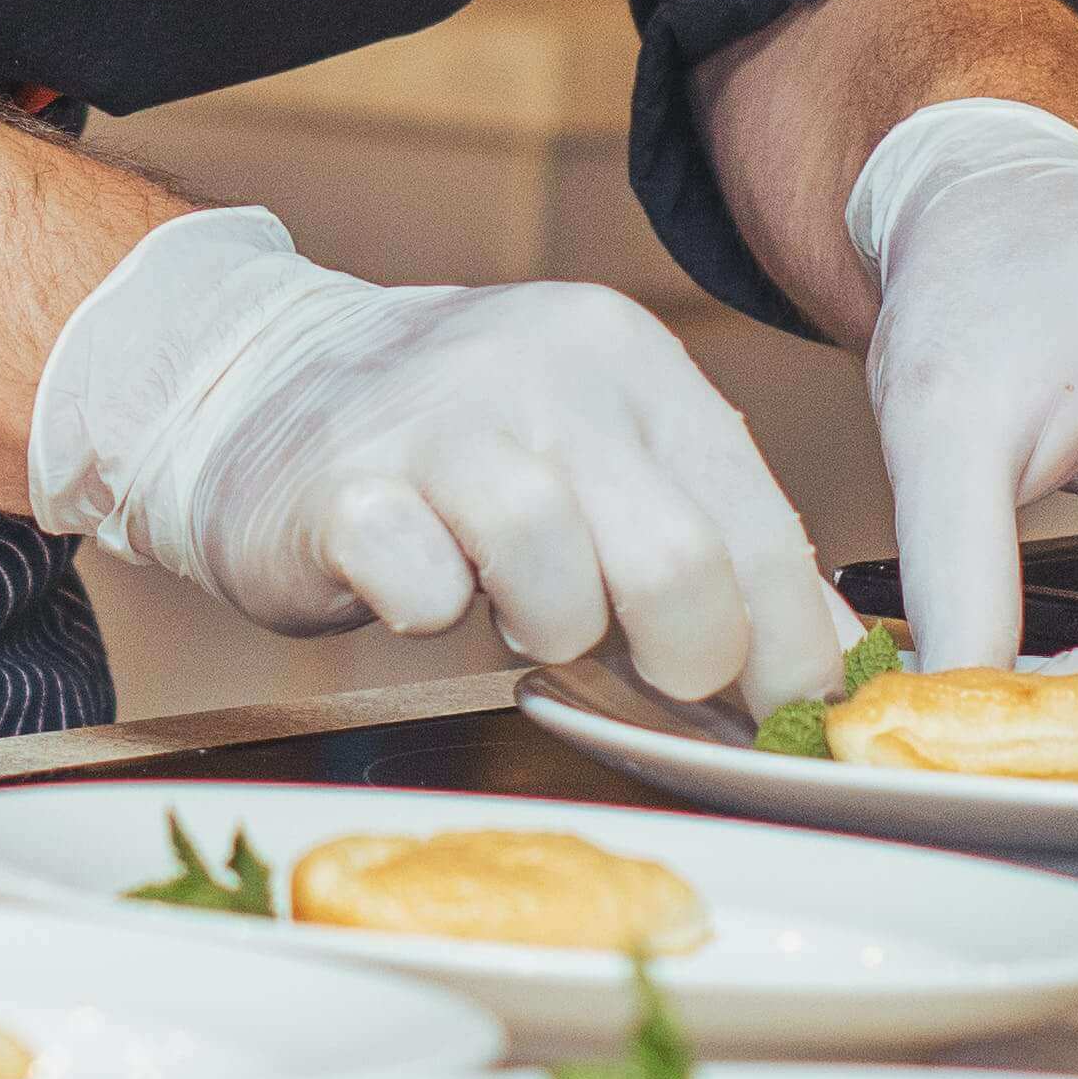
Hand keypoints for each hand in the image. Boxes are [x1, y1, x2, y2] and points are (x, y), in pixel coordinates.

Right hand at [29, 210, 855, 703]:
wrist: (247, 383)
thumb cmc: (451, 451)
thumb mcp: (596, 455)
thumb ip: (707, 534)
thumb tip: (830, 659)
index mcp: (630, 362)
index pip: (759, 526)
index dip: (789, 648)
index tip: (787, 716)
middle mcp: (546, 372)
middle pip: (680, 567)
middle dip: (683, 661)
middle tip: (645, 675)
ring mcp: (441, 424)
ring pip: (561, 591)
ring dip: (548, 637)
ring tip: (512, 606)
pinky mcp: (345, 489)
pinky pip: (427, 600)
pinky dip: (432, 619)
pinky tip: (420, 584)